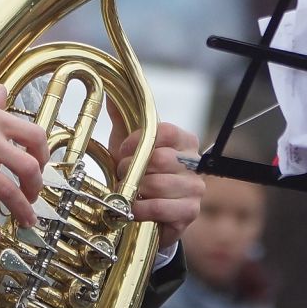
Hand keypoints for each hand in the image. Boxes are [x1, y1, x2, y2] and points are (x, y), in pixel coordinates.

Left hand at [112, 120, 203, 249]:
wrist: (146, 208)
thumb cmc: (139, 172)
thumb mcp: (127, 144)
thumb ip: (122, 118)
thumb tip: (110, 96)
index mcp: (184, 141)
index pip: (165, 131)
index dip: (138, 141)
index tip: (122, 150)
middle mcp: (194, 163)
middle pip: (161, 158)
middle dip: (132, 167)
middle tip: (123, 173)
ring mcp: (195, 188)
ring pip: (159, 184)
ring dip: (135, 189)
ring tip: (128, 190)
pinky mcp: (190, 211)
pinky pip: (160, 207)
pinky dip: (140, 208)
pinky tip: (133, 208)